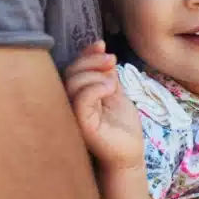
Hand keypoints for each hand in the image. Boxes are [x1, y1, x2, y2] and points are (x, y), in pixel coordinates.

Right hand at [64, 41, 143, 170]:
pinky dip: (95, 87)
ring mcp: (73, 115)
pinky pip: (81, 100)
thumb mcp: (114, 91)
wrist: (129, 152)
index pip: (72, 68)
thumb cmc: (121, 126)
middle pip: (69, 72)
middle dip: (91, 60)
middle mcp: (70, 104)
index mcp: (76, 95)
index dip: (84, 54)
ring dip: (94, 74)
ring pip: (72, 83)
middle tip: (111, 60)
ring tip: (112, 81)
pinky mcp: (82, 125)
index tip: (101, 45)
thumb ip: (105, 73)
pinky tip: (110, 88)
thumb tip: (101, 50)